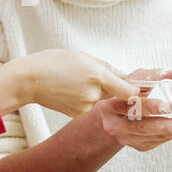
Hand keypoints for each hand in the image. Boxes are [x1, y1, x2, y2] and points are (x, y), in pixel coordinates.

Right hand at [13, 49, 140, 117]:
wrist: (28, 80)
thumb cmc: (53, 63)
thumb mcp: (83, 57)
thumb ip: (107, 69)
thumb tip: (127, 77)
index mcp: (97, 75)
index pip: (130, 90)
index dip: (138, 90)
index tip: (143, 88)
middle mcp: (93, 93)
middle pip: (117, 94)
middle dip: (118, 89)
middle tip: (117, 85)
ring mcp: (85, 106)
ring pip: (102, 100)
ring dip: (99, 93)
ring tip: (77, 82)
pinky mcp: (77, 114)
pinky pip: (90, 106)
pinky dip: (86, 100)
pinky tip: (71, 91)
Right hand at [92, 66, 171, 151]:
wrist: (110, 117)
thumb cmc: (122, 96)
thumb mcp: (131, 82)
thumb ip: (151, 76)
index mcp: (110, 106)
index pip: (129, 106)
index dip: (149, 106)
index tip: (167, 106)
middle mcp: (114, 125)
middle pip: (141, 127)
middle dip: (165, 126)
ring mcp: (125, 138)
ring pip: (151, 137)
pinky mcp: (137, 145)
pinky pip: (157, 141)